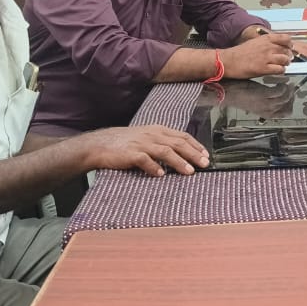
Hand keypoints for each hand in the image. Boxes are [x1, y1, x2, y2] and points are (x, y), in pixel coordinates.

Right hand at [76, 125, 209, 176]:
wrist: (100, 144)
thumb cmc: (125, 143)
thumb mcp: (147, 137)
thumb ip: (163, 143)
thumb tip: (183, 154)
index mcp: (158, 130)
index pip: (182, 136)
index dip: (196, 145)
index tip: (206, 155)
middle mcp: (152, 135)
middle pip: (177, 143)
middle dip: (193, 154)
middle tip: (204, 164)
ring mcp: (141, 144)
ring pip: (165, 151)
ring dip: (179, 162)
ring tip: (189, 172)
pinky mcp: (130, 154)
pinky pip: (144, 160)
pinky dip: (153, 167)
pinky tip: (161, 175)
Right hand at [222, 31, 292, 78]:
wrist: (229, 60)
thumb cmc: (240, 52)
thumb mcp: (255, 42)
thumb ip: (267, 43)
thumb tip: (277, 47)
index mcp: (266, 39)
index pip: (286, 38)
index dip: (289, 44)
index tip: (289, 48)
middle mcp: (268, 47)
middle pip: (287, 50)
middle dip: (288, 55)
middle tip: (285, 59)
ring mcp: (266, 58)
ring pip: (285, 60)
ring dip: (285, 63)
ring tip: (281, 65)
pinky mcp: (264, 68)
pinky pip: (280, 69)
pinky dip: (281, 71)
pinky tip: (276, 70)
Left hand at [223, 79, 296, 117]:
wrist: (228, 93)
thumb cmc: (239, 96)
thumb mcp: (255, 102)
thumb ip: (265, 101)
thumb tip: (274, 96)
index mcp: (265, 113)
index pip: (284, 113)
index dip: (290, 105)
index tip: (292, 97)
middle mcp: (267, 110)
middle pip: (287, 107)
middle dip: (291, 97)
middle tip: (292, 88)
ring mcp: (265, 103)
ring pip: (284, 98)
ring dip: (289, 91)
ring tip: (289, 84)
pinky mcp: (263, 94)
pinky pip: (279, 91)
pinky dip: (282, 86)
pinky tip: (281, 82)